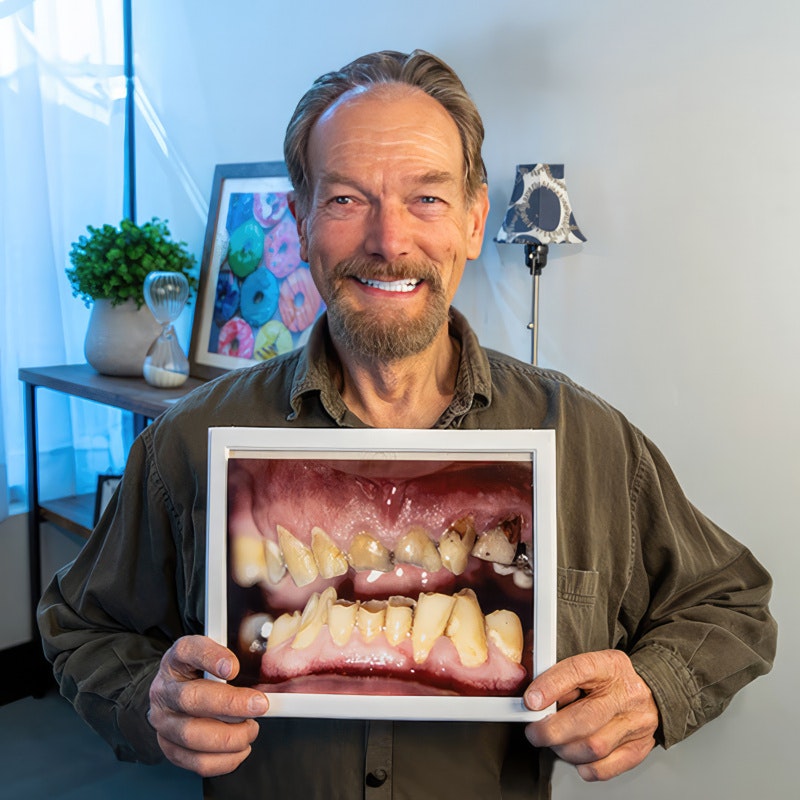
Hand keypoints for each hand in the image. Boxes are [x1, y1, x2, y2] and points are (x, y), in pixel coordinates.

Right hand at [148, 635, 269, 776]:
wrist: (173, 694)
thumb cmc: (197, 673)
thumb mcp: (211, 654)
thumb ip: (229, 659)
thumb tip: (257, 676)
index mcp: (176, 659)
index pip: (188, 651)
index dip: (212, 658)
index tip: (234, 668)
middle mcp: (164, 690)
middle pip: (192, 699)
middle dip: (231, 705)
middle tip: (260, 705)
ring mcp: (164, 722)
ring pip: (193, 736)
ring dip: (231, 736)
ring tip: (250, 729)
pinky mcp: (170, 748)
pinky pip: (197, 762)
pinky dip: (225, 759)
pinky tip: (241, 748)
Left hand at [523, 650, 658, 781]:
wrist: (649, 692)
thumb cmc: (611, 680)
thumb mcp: (589, 667)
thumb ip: (562, 679)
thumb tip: (534, 701)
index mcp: (609, 665)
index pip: (577, 671)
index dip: (550, 687)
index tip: (530, 701)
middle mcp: (625, 694)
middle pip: (585, 719)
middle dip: (550, 731)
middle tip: (535, 732)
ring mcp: (635, 723)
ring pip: (593, 748)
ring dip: (565, 750)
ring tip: (556, 742)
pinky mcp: (638, 749)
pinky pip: (604, 768)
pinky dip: (583, 767)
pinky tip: (576, 756)